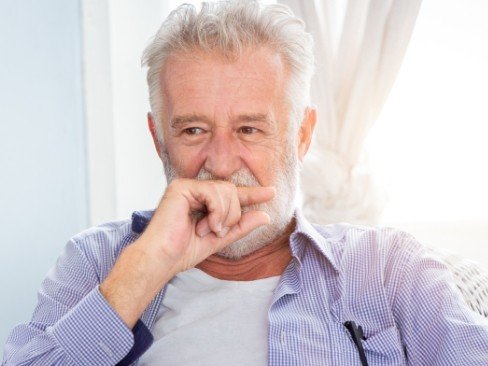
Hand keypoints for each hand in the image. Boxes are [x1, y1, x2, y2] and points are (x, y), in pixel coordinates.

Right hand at [143, 178, 274, 272]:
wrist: (162, 259)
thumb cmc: (183, 251)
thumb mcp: (220, 239)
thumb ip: (241, 227)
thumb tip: (265, 216)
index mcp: (203, 201)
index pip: (232, 194)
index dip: (252, 193)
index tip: (272, 192)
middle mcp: (195, 190)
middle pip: (232, 190)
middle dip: (233, 214)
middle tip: (218, 232)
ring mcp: (188, 186)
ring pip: (226, 190)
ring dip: (224, 216)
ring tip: (209, 230)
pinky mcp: (181, 186)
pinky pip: (213, 192)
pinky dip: (216, 211)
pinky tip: (205, 225)